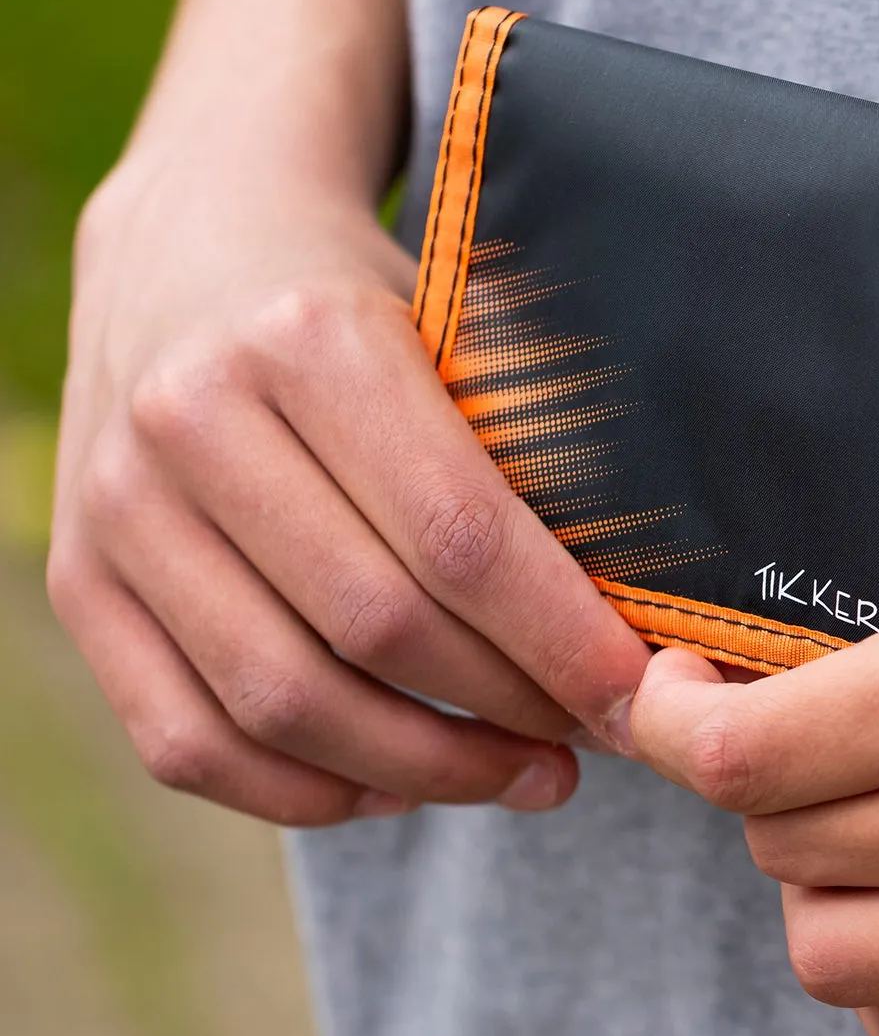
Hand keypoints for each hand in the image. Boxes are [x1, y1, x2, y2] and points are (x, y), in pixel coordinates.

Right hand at [47, 158, 650, 825]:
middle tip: (596, 740)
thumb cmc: (363, 297)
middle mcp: (193, 419)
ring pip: (282, 703)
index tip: (639, 696)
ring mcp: (116, 506)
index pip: (461, 536)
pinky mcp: (79, 581)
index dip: (562, 639)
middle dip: (509, 709)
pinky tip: (399, 785)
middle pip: (376, 627)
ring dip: (425, 769)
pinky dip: (304, 792)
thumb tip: (642, 616)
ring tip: (523, 774)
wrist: (190, 244)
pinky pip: (186, 739)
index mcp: (309, 340)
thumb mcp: (452, 321)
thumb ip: (529, 446)